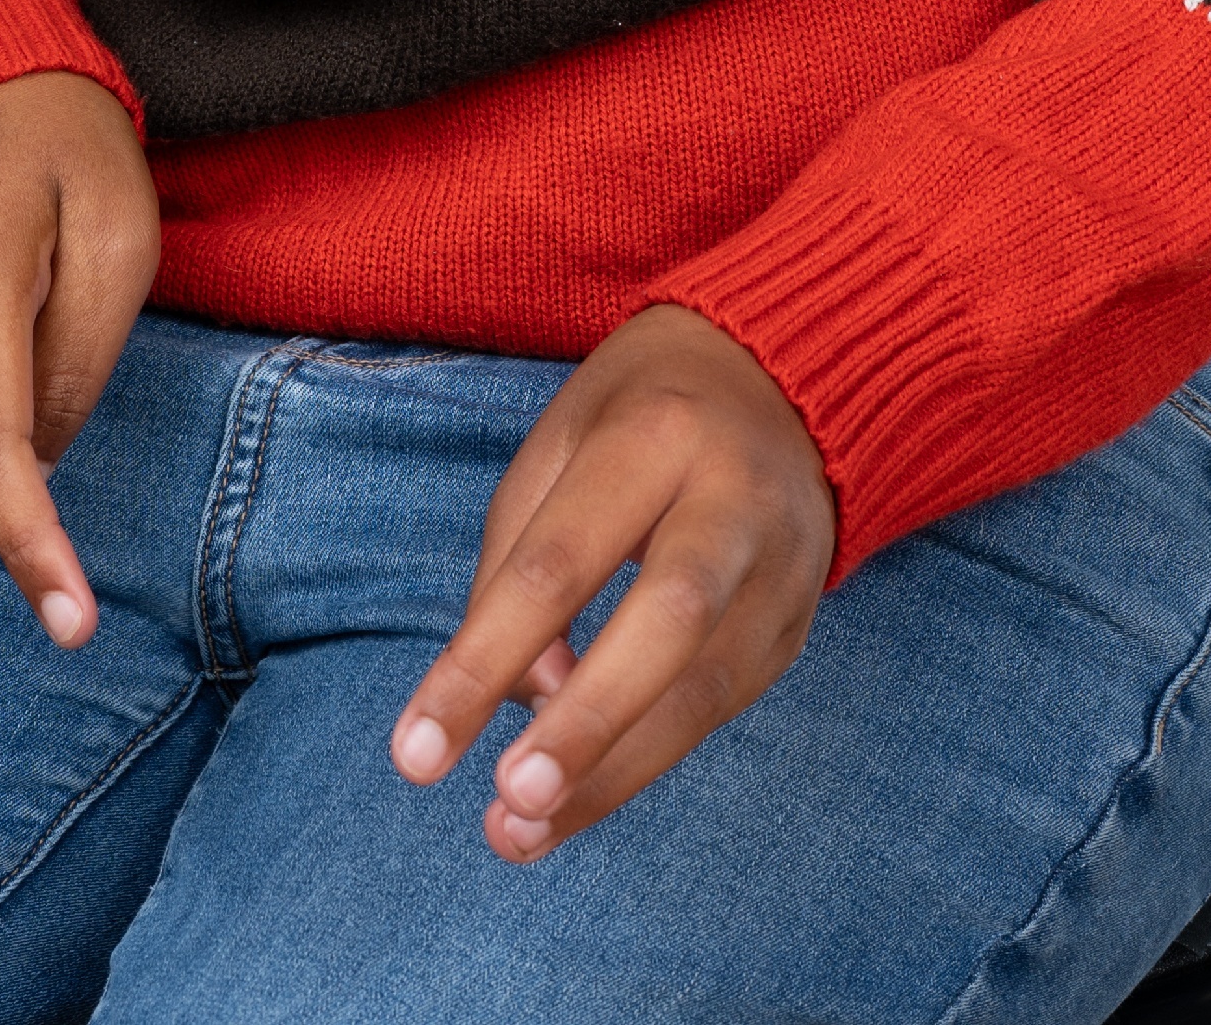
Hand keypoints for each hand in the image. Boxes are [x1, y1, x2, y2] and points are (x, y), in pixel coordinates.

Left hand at [389, 304, 834, 859]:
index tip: (414, 753)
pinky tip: (578, 800)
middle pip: (668, 621)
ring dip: (610, 777)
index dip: (483, 658)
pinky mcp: (796, 625)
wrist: (784, 377)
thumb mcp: (559, 439)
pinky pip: (718, 710)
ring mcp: (782, 567)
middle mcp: (735, 499)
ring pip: (706, 689)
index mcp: (656, 433)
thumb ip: (519, 558)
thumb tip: (523, 693)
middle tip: (504, 801)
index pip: (559, 559)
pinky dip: (644, 761)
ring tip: (520, 835)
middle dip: (584, 724)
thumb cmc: (641, 410)